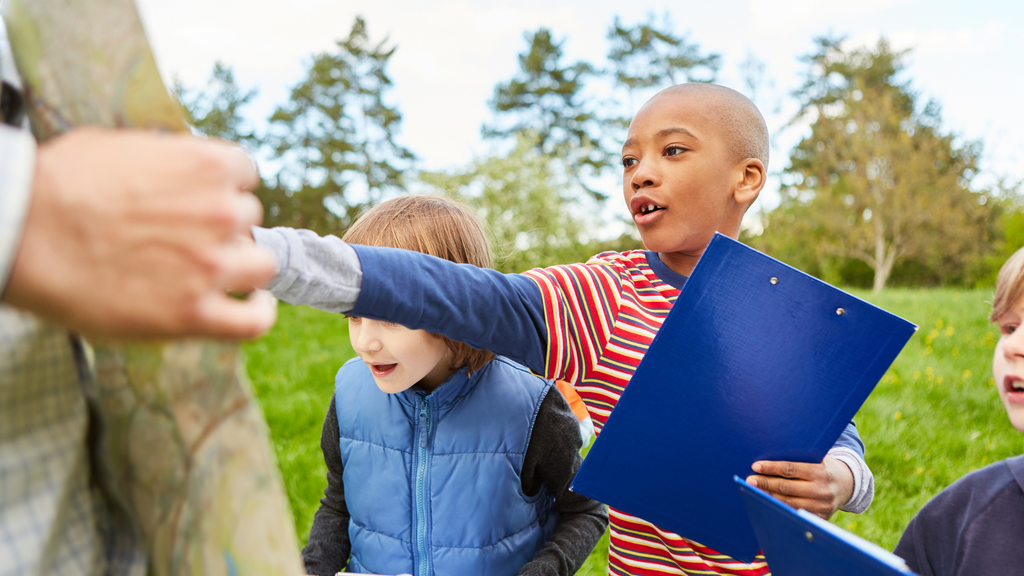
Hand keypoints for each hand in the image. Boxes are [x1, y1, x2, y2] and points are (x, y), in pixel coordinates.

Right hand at [4, 127, 276, 339]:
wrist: (22, 232)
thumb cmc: (58, 184)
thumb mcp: (122, 145)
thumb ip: (166, 158)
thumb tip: (178, 164)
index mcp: (208, 165)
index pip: (244, 175)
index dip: (224, 188)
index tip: (205, 200)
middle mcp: (221, 213)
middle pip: (249, 220)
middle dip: (224, 227)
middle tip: (188, 238)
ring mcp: (211, 265)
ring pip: (261, 265)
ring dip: (243, 266)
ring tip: (219, 273)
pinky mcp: (193, 313)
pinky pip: (253, 321)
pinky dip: (260, 314)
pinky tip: (252, 307)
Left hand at [745, 455, 853, 519]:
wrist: (849, 484)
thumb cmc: (825, 467)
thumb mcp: (818, 458)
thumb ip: (800, 456)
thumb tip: (771, 451)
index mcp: (820, 471)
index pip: (790, 469)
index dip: (771, 468)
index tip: (755, 466)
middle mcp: (822, 490)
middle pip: (787, 488)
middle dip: (766, 484)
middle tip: (749, 481)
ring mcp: (822, 506)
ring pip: (789, 503)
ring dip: (770, 498)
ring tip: (754, 492)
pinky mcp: (821, 517)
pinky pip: (797, 514)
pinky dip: (781, 510)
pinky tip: (768, 505)